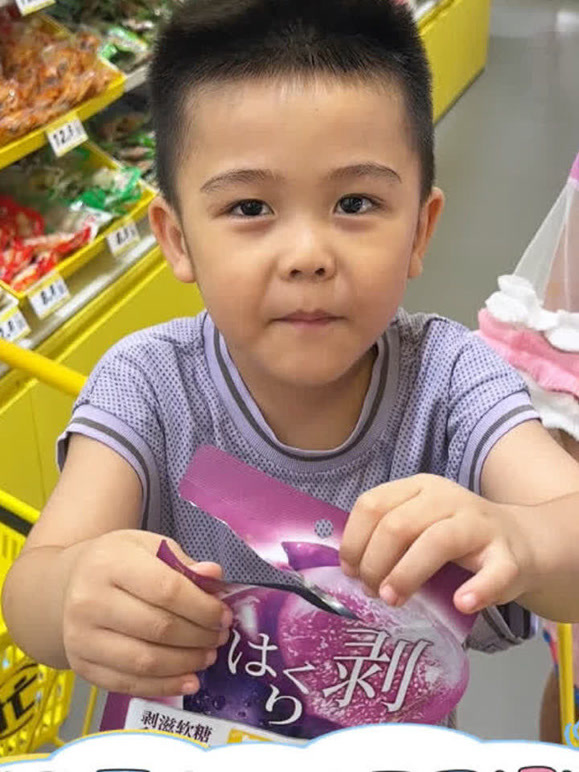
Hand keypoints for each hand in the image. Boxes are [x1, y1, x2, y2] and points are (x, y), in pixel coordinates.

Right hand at [61, 530, 231, 697]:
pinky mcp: (81, 666)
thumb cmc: (117, 561)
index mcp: (110, 564)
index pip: (166, 590)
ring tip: (208, 656)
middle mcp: (89, 602)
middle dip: (199, 637)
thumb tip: (213, 576)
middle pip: (158, 628)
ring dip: (186, 663)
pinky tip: (188, 680)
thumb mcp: (147, 545)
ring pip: (145, 661)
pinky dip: (163, 687)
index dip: (202, 607)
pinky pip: (128, 684)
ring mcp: (81, 638)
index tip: (224, 615)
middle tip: (220, 637)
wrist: (67, 584)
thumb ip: (182, 561)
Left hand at [339, 474, 534, 613]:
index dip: (354, 540)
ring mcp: (480, 525)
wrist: (522, 540)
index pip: (373, 504)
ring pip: (438, 542)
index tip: (349, 570)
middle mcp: (447, 498)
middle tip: (371, 592)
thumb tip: (349, 570)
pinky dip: (477, 589)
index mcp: (418, 488)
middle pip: (398, 525)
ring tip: (393, 600)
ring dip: (408, 574)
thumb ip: (387, 537)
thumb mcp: (418, 523)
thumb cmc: (455, 536)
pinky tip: (461, 604)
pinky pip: (495, 571)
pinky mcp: (509, 556)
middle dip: (375, 562)